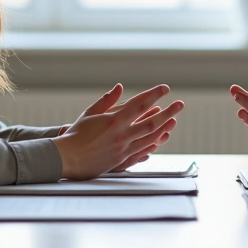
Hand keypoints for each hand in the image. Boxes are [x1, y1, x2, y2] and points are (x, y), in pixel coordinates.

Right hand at [52, 84, 184, 179]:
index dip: (154, 94)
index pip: (139, 104)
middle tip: (180, 104)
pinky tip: (161, 139)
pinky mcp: (122, 160)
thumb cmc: (75, 134)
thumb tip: (120, 87)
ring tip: (174, 120)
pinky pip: (143, 152)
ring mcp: (124, 149)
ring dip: (164, 128)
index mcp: (114, 121)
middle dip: (168, 112)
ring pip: (150, 138)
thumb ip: (107, 100)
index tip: (165, 88)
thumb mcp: (90, 113)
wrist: (67, 159)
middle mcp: (122, 135)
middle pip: (151, 122)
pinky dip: (153, 145)